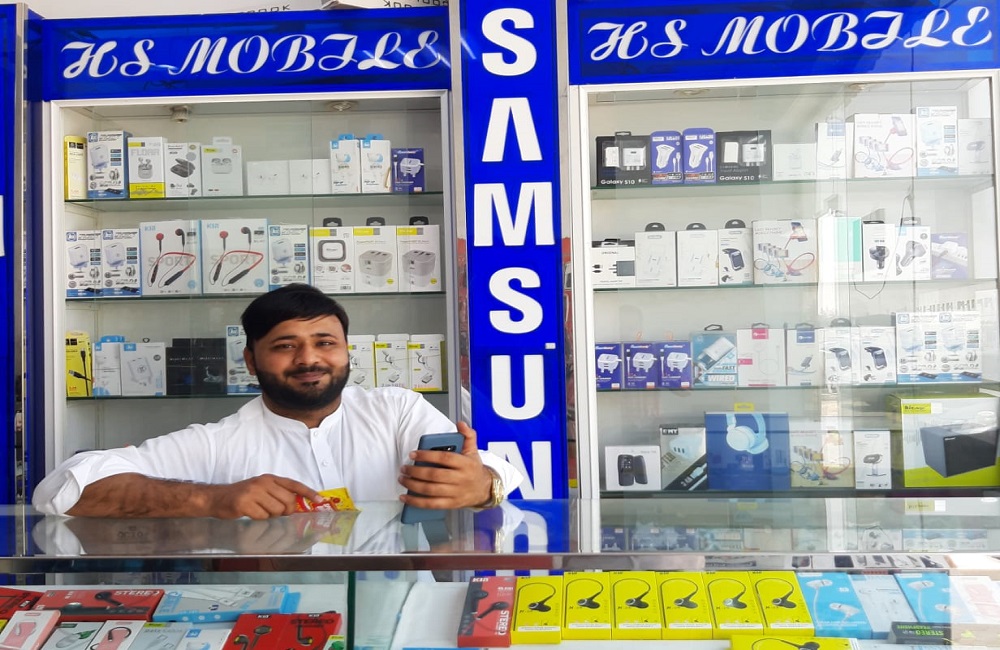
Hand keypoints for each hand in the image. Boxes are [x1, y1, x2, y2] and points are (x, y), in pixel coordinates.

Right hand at [206, 474, 321, 519]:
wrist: (217, 498)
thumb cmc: (242, 495)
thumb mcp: (261, 488)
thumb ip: (278, 493)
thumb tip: (296, 506)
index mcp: (270, 478)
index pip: (294, 484)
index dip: (308, 492)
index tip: (319, 500)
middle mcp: (263, 483)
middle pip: (288, 501)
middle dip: (285, 511)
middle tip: (276, 512)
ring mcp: (253, 492)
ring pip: (276, 510)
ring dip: (271, 516)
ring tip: (260, 510)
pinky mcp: (244, 503)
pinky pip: (262, 516)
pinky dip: (259, 519)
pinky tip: (251, 513)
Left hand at [398, 421, 492, 509]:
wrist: (484, 489)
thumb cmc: (474, 469)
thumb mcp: (473, 450)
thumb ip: (467, 435)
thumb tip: (460, 424)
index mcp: (465, 464)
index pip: (444, 458)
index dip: (427, 455)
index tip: (413, 454)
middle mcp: (460, 479)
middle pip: (434, 475)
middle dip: (416, 471)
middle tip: (404, 468)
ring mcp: (455, 493)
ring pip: (431, 490)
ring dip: (413, 485)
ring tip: (402, 479)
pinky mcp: (451, 504)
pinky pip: (431, 504)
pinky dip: (416, 502)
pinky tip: (405, 498)